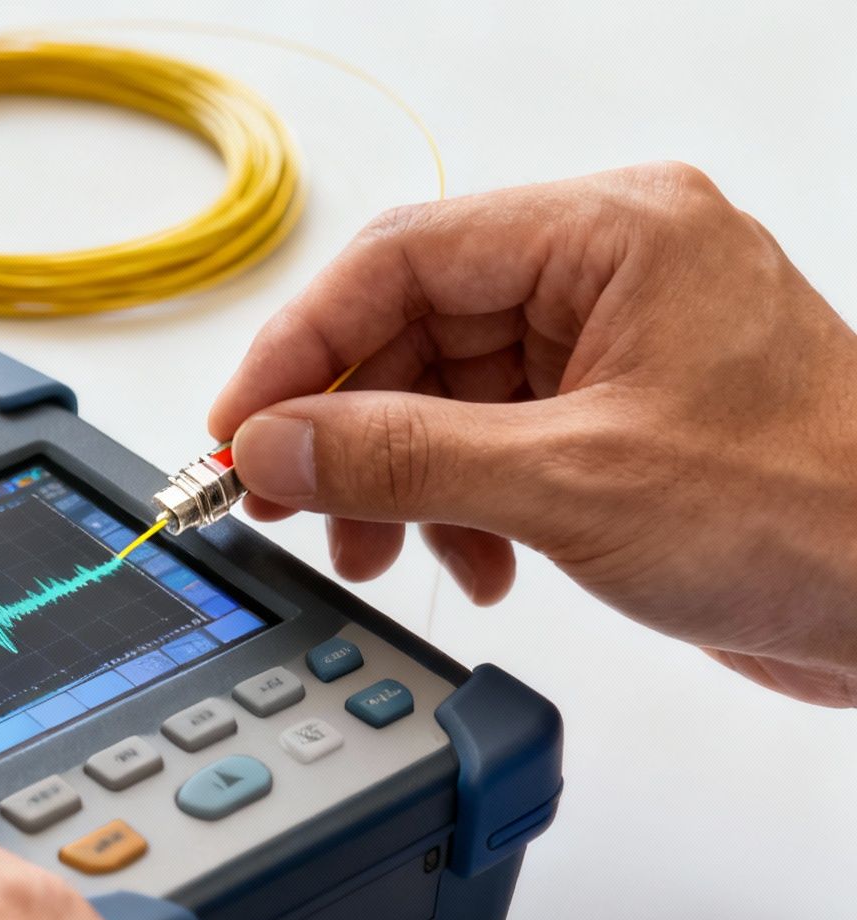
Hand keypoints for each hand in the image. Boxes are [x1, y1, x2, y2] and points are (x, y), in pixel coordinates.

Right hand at [210, 163, 856, 706]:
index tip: (240, 427)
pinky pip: (492, 441)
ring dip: (396, 479)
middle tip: (281, 500)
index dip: (302, 346)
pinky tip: (471, 565)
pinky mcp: (619, 419)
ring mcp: (616, 346)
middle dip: (346, 428)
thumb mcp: (572, 485)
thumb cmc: (813, 515)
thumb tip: (277, 441)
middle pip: (416, 328)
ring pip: (445, 393)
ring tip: (374, 552)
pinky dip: (457, 505)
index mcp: (614, 233)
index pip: (404, 260)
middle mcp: (610, 272)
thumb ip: (403, 457)